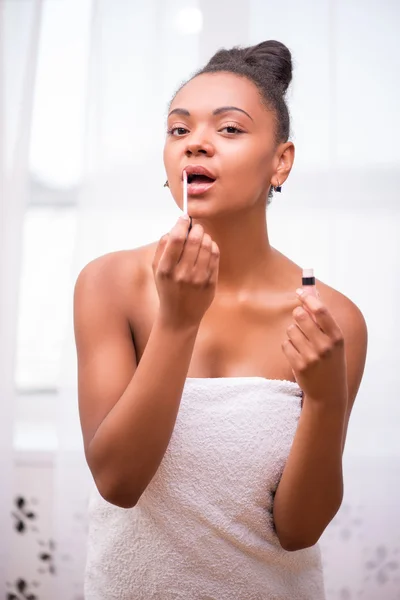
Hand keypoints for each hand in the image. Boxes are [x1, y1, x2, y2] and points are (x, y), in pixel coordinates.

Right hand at [152, 216, 219, 328]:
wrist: (179, 317)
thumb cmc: (167, 289)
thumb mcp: (156, 270)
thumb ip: (162, 248)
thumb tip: (174, 228)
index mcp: (166, 269)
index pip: (175, 239)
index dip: (181, 224)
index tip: (184, 217)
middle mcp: (182, 274)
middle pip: (194, 240)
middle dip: (196, 229)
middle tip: (196, 228)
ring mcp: (198, 279)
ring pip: (207, 246)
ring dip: (205, 237)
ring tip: (201, 238)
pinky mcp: (210, 283)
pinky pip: (215, 257)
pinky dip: (212, 247)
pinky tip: (207, 248)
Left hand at [282, 289, 347, 405]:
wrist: (328, 393)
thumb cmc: (331, 362)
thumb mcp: (334, 343)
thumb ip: (323, 322)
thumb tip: (310, 297)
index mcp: (337, 337)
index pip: (321, 310)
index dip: (308, 298)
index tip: (300, 292)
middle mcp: (325, 346)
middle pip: (301, 316)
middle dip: (298, 314)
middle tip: (300, 318)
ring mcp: (311, 356)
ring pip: (291, 330)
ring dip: (293, 333)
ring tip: (302, 343)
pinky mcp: (298, 365)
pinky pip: (285, 344)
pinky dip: (288, 346)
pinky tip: (297, 354)